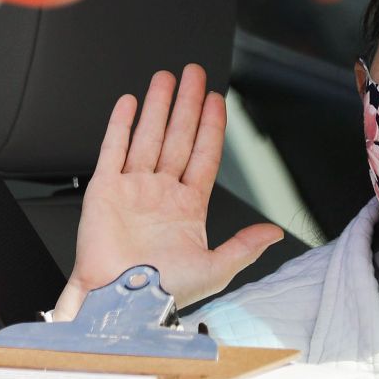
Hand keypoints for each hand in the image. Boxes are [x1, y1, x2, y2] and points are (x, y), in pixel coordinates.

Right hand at [57, 64, 283, 316]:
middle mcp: (160, 194)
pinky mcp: (104, 190)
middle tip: (194, 74)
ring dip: (157, 106)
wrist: (118, 304)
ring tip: (166, 78)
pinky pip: (113, 149)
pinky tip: (129, 103)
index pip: (203, 156)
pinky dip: (120, 125)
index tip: (217, 100)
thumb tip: (274, 233)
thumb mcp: (215, 270)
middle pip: (177, 138)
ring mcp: (132, 189)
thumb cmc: (162, 293)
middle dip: (186, 105)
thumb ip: (243, 246)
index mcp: (187, 209)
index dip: (211, 127)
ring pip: (148, 136)